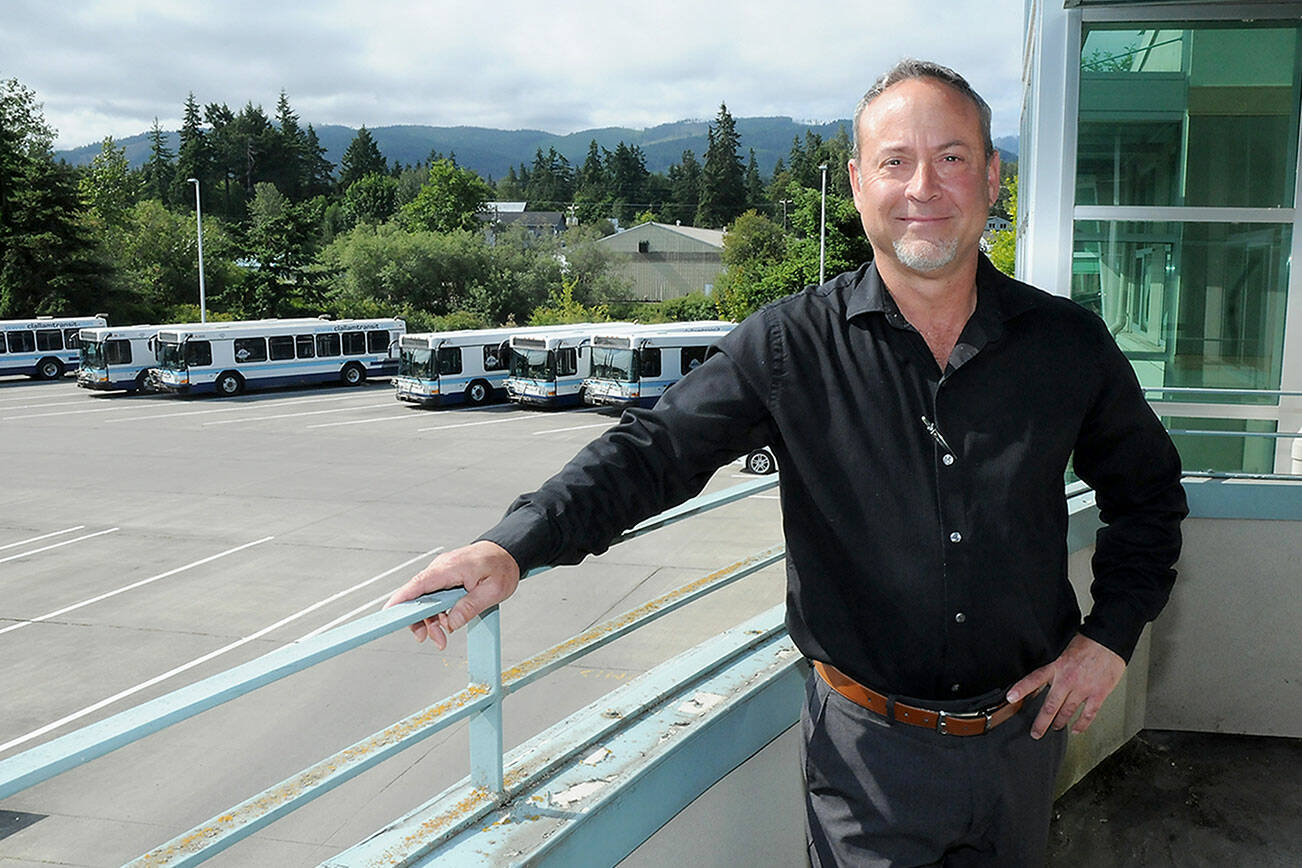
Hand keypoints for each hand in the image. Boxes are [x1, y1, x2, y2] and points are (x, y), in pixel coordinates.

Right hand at [383, 541, 520, 649]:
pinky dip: (437, 612)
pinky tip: (447, 623)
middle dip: (420, 620)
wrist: (508, 551)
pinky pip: (433, 597)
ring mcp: (442, 573)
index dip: (401, 599)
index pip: (419, 584)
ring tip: (442, 638)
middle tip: (433, 639)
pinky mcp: (445, 578)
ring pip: (425, 600)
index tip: (389, 613)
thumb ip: (470, 607)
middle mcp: (441, 568)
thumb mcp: (493, 591)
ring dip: (431, 620)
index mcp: (450, 568)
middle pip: (418, 596)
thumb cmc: (502, 566)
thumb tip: (451, 623)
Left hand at [1006, 633, 1124, 739]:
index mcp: (1057, 667)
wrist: (1109, 641)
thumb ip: (1054, 667)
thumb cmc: (1088, 643)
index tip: (1011, 698)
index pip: (1034, 679)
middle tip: (1036, 733)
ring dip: (1059, 722)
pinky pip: (1088, 714)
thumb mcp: (1063, 651)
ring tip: (1055, 728)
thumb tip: (1044, 679)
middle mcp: (1067, 680)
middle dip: (1041, 722)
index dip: (1021, 689)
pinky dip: (1081, 724)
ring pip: (1067, 711)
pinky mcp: (1098, 694)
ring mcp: (1083, 688)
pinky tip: (1076, 730)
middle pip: (1050, 705)